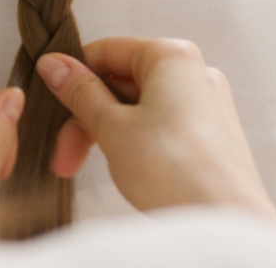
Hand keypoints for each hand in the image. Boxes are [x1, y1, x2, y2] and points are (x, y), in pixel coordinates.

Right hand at [36, 37, 275, 221]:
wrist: (225, 224)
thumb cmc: (175, 171)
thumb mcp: (112, 127)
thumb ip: (81, 92)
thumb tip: (55, 64)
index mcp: (172, 56)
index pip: (108, 50)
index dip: (74, 75)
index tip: (51, 96)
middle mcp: (194, 73)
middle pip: (122, 82)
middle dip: (87, 117)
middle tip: (65, 152)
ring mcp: (205, 106)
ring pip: (140, 107)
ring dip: (106, 133)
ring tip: (85, 167)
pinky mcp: (210, 138)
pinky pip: (160, 127)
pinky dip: (134, 142)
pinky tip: (124, 169)